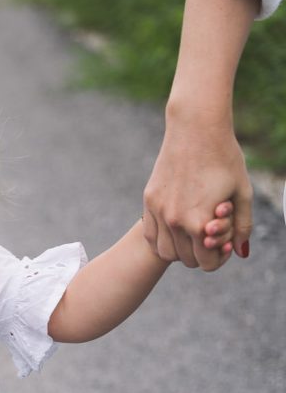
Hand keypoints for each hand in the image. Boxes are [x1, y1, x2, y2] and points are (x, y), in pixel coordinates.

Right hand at [142, 116, 250, 269]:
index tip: (225, 246)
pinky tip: (175, 228)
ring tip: (193, 235)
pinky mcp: (149, 201)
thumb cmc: (225, 158)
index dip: (219, 259)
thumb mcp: (242, 193)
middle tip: (211, 238)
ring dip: (180, 250)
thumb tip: (241, 253)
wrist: (195, 130)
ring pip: (165, 252)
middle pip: (186, 259)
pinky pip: (150, 235)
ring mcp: (158, 211)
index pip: (206, 262)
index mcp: (199, 221)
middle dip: (201, 255)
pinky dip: (163, 239)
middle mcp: (175, 220)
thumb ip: (242, 226)